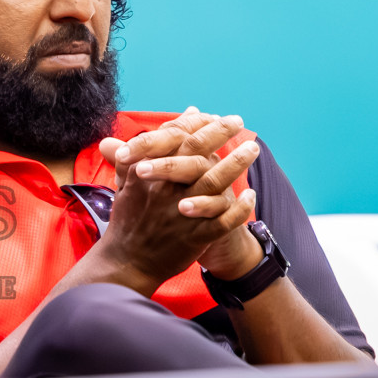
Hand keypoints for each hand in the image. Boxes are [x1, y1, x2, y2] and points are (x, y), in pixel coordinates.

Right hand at [88, 113, 256, 294]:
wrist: (127, 262)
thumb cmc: (129, 219)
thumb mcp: (125, 182)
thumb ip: (138, 153)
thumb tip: (145, 138)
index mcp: (146, 173)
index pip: (173, 139)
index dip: (195, 124)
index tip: (212, 115)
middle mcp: (164, 189)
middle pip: (196, 154)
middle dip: (219, 134)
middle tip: (238, 122)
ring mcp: (180, 213)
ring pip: (213, 183)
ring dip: (235, 164)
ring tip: (252, 149)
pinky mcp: (194, 236)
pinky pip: (223, 220)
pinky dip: (239, 208)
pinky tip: (250, 196)